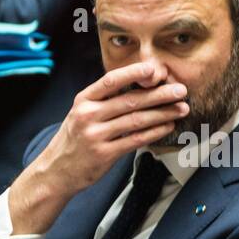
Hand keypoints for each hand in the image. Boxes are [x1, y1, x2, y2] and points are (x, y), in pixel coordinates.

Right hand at [6, 61, 188, 233]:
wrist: (57, 170)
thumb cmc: (76, 138)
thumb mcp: (82, 112)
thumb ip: (106, 100)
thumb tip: (142, 85)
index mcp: (84, 100)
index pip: (111, 80)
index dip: (134, 72)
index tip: (155, 69)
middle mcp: (88, 115)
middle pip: (130, 100)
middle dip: (159, 94)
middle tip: (181, 90)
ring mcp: (95, 135)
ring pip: (136, 120)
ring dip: (163, 113)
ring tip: (181, 108)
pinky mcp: (104, 154)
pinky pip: (135, 140)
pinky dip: (154, 132)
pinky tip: (168, 126)